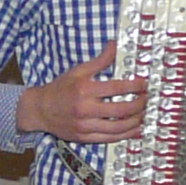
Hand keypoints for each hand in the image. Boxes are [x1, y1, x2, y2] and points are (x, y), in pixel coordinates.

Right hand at [18, 43, 146, 144]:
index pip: (117, 88)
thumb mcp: (78, 71)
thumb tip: (113, 45)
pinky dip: (125, 135)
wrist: (40, 109)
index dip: (135, 86)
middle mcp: (86, 109)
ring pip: (118, 127)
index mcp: (85, 90)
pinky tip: (134, 130)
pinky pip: (109, 139)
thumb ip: (99, 61)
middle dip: (139, 104)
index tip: (144, 84)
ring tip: (143, 115)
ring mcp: (85, 126)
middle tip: (146, 99)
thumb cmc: (60, 89)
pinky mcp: (84, 137)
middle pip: (121, 110)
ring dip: (135, 121)